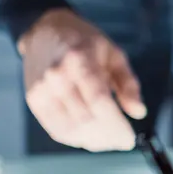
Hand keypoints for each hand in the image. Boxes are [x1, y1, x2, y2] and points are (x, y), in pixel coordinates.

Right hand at [20, 8, 145, 151]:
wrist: (44, 31)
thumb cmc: (83, 42)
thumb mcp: (115, 55)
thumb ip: (129, 84)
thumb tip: (139, 112)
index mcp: (80, 60)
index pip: (99, 101)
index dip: (116, 125)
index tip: (129, 138)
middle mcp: (57, 76)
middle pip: (85, 119)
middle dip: (108, 137)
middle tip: (122, 142)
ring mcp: (42, 89)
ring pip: (70, 129)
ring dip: (93, 142)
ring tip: (108, 142)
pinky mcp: (33, 100)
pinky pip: (55, 129)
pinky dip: (75, 139)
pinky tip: (89, 138)